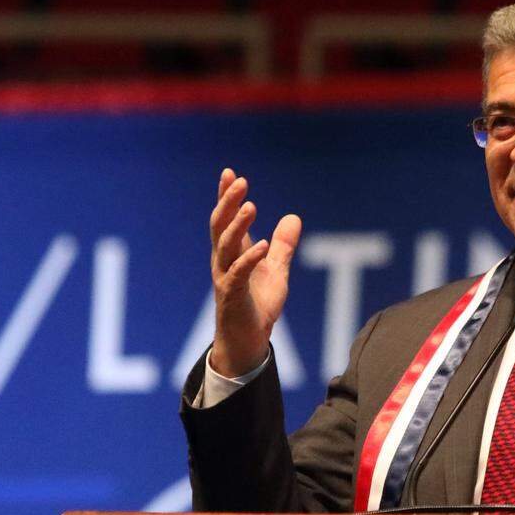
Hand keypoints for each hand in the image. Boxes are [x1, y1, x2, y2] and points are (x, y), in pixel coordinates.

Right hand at [209, 168, 301, 376]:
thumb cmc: (257, 305)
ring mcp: (225, 278)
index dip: (227, 197)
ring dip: (238, 225)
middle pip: (221, 225)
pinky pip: (237, 274)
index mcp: (233, 252)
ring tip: (251, 206)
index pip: (227, 218)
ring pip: (225, 245)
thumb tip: (294, 217)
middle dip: (228, 202)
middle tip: (238, 181)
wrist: (248, 341)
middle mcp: (224, 261)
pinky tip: (263, 245)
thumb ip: (283, 246)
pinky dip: (249, 258)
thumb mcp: (276, 271)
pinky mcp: (231, 296)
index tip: (229, 173)